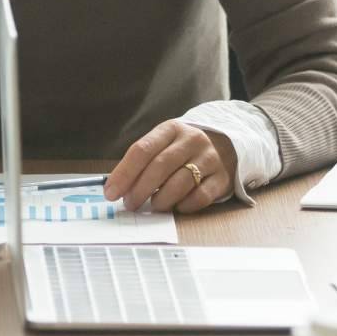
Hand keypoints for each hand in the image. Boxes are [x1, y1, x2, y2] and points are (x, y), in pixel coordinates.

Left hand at [104, 121, 238, 213]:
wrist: (225, 145)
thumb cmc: (183, 149)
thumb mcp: (163, 144)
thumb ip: (142, 161)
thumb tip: (116, 187)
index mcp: (171, 129)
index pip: (142, 149)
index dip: (124, 173)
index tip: (111, 192)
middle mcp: (192, 140)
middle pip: (160, 166)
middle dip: (140, 189)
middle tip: (130, 204)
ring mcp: (209, 158)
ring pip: (180, 183)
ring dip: (161, 200)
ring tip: (153, 206)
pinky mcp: (222, 178)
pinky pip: (200, 196)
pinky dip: (184, 205)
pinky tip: (176, 207)